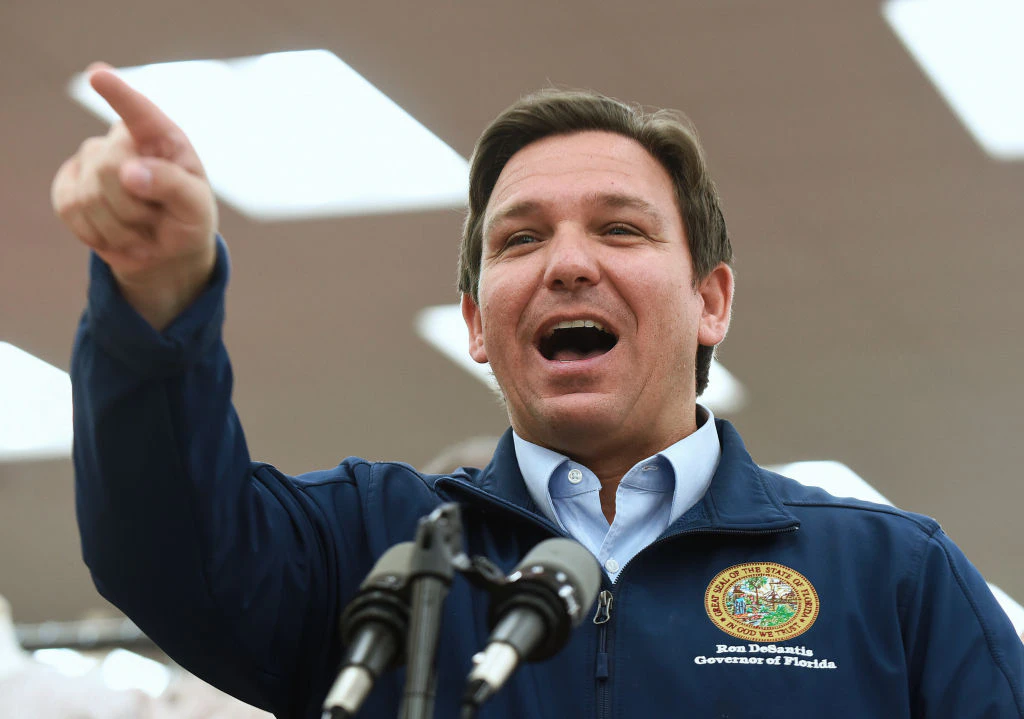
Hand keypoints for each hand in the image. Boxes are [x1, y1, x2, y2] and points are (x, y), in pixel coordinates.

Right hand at [52, 63, 217, 330]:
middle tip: (156, 217)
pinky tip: (118, 235)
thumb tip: (129, 172)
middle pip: (109, 167)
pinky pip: (70, 209)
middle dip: (133, 206)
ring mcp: (92, 162)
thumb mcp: (196, 206)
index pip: (139, 112)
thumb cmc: (188, 219)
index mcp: (162, 138)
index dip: (118, 93)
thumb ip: (172, 185)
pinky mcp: (68, 188)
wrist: (167, 250)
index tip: (98, 74)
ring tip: (141, 228)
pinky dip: (99, 234)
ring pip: (89, 195)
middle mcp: (123, 142)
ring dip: (120, 227)